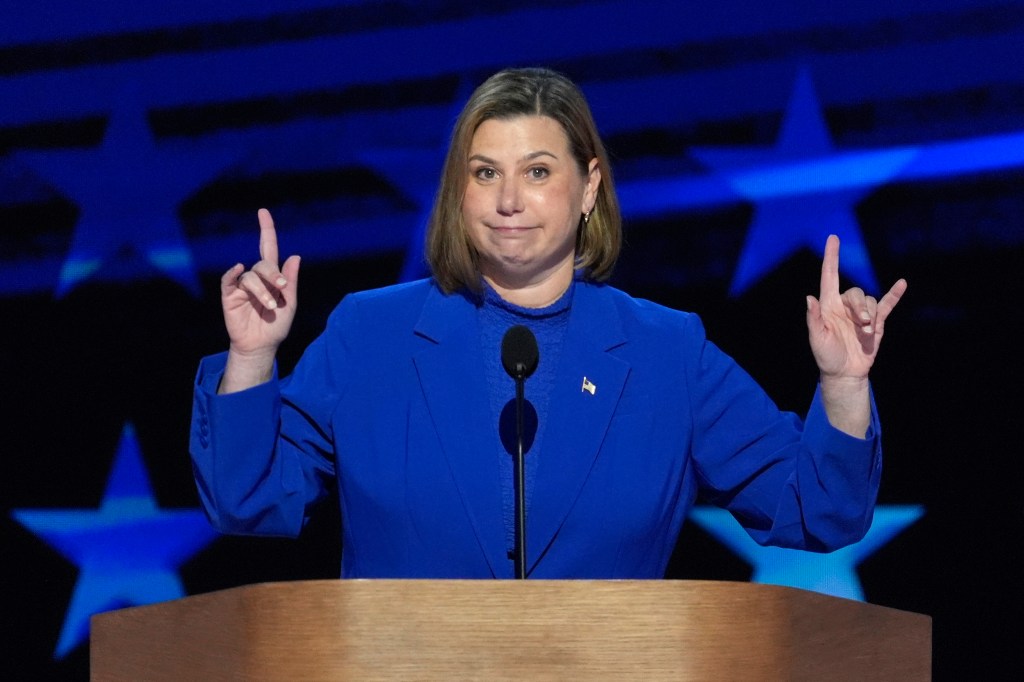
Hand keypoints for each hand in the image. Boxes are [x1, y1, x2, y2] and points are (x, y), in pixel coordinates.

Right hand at [218, 209, 299, 390]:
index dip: (266, 230)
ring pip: (250, 276)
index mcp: (273, 277)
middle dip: (273, 275)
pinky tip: (238, 269)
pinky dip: (233, 273)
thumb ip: (291, 281)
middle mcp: (256, 277)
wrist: (261, 345)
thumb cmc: (276, 326)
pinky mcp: (229, 295)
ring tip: (269, 307)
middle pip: (263, 263)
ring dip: (262, 290)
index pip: (268, 248)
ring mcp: (242, 285)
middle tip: (281, 290)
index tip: (263, 212)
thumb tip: (295, 256)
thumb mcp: (289, 304)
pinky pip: (229, 279)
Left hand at [806, 235, 906, 382]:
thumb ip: (813, 318)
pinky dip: (894, 294)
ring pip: (871, 301)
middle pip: (856, 293)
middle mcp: (844, 305)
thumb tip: (809, 298)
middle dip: (860, 307)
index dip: (831, 257)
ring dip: (870, 315)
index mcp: (828, 305)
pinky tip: (902, 283)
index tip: (832, 238)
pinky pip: (886, 304)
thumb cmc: (826, 355)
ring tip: (866, 332)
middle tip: (862, 325)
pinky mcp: (877, 322)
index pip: (829, 276)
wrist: (845, 373)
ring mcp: (861, 313)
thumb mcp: (817, 338)